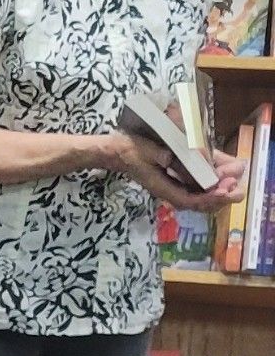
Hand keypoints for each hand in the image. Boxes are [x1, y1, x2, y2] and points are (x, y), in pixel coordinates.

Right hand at [113, 134, 243, 213]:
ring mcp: (176, 188)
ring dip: (221, 191)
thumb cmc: (132, 151)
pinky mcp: (179, 182)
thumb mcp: (148, 151)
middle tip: (237, 186)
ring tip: (235, 178)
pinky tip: (226, 173)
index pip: (190, 200)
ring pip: (203, 198)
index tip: (225, 189)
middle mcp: (171, 192)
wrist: (119, 153)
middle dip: (221, 196)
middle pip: (201, 204)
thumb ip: (165, 156)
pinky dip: (215, 184)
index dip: (210, 197)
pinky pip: (200, 189)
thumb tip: (182, 160)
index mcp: (163, 188)